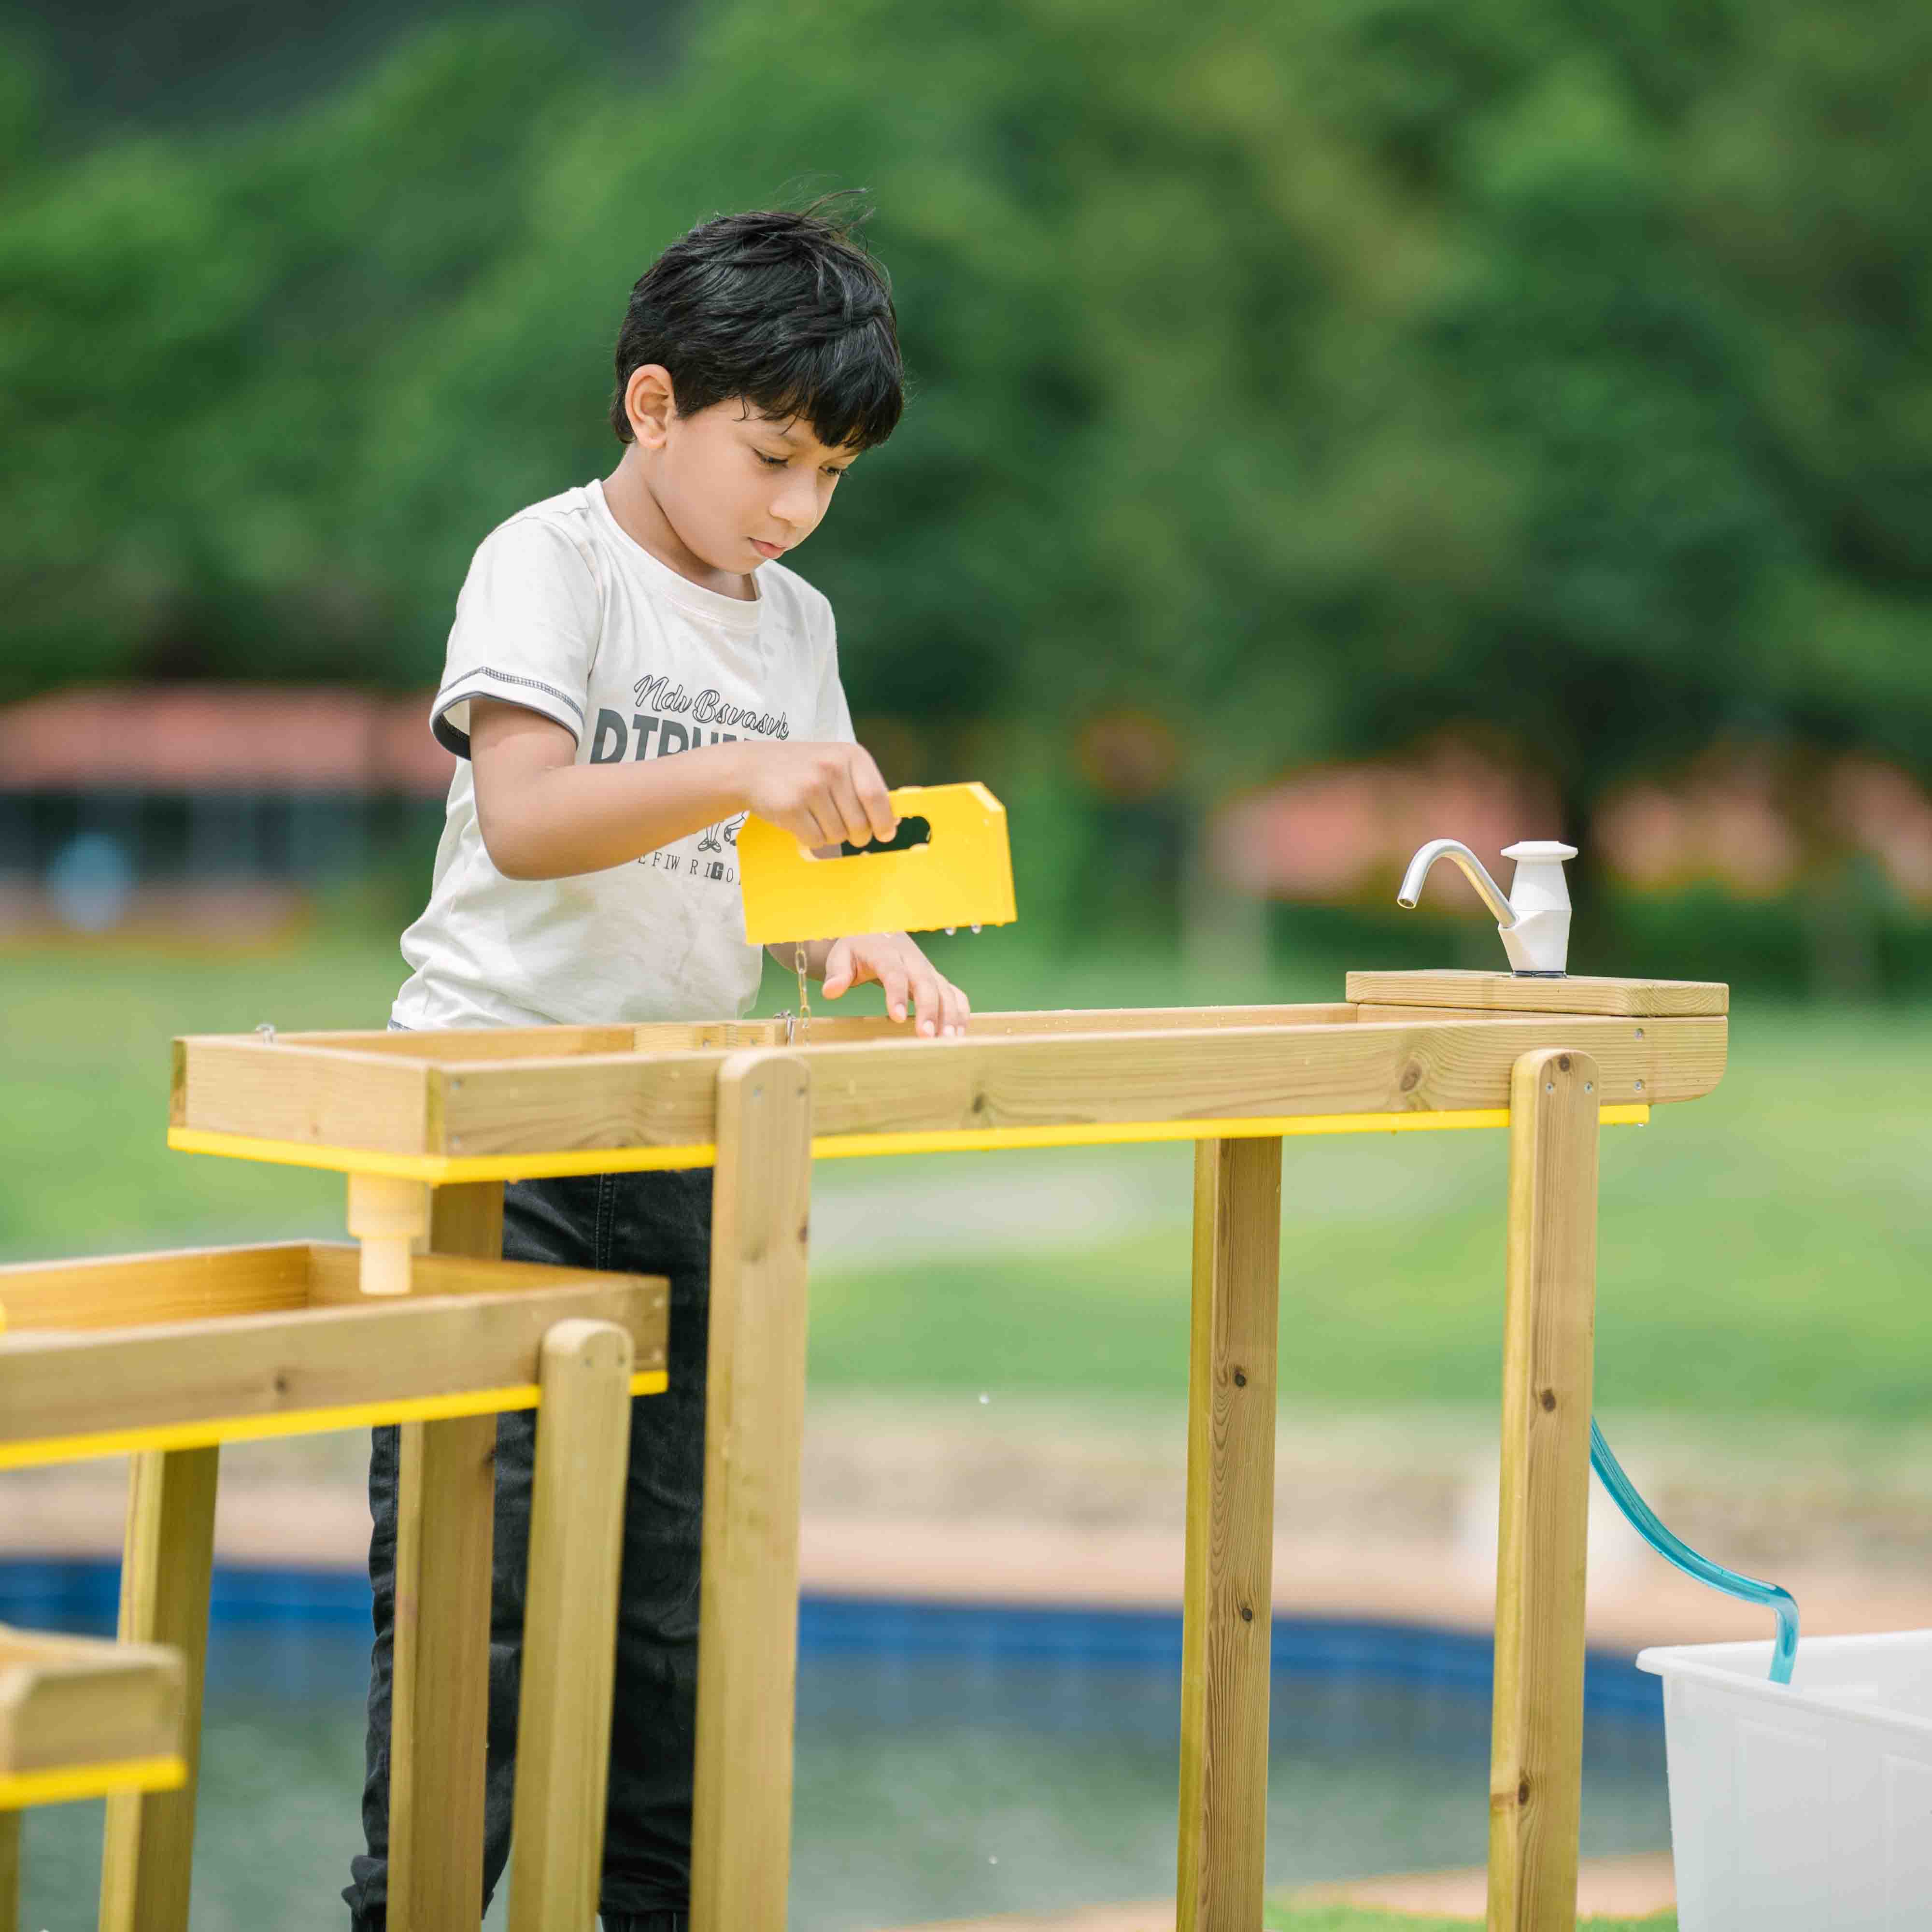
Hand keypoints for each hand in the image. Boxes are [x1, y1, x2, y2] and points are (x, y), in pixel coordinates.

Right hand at [741, 740, 895, 850]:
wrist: (751, 768)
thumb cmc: (801, 770)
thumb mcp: (836, 764)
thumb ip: (863, 787)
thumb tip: (892, 821)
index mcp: (851, 755)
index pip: (877, 797)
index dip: (883, 822)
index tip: (884, 834)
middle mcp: (832, 768)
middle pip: (859, 823)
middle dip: (856, 835)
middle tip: (844, 829)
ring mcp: (810, 787)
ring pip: (838, 835)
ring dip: (831, 836)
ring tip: (816, 817)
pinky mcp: (791, 807)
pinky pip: (816, 840)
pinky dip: (811, 839)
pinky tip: (801, 821)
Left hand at [821, 932, 970, 1036]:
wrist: (878, 932)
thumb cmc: (857, 949)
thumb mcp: (841, 956)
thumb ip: (837, 973)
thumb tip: (831, 991)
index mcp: (886, 953)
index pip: (894, 973)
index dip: (897, 994)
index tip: (898, 1017)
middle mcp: (912, 960)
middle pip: (926, 983)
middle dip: (929, 1010)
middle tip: (927, 1037)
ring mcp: (928, 970)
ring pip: (945, 990)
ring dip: (950, 1015)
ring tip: (949, 1041)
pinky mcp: (937, 979)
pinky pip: (955, 994)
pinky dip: (961, 1012)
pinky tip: (959, 1034)